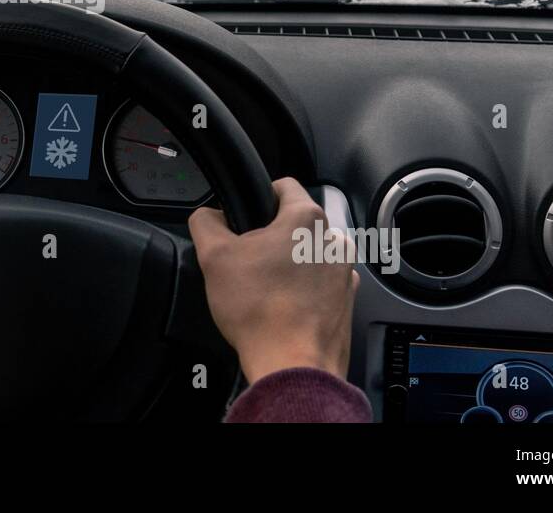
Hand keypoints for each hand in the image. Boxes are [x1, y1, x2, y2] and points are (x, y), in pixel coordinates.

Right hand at [189, 177, 357, 383]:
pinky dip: (303, 291)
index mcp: (307, 219)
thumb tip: (206, 215)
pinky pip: (321, 285)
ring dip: (289, 265)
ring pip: (308, 255)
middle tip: (248, 261)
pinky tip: (282, 308)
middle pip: (296, 225)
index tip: (246, 214)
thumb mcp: (214, 257)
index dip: (258, 194)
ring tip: (265, 289)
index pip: (284, 185)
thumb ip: (205, 222)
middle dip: (272, 238)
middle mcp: (333, 241)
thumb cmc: (259, 311)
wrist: (292, 366)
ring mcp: (345, 274)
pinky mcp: (347, 303)